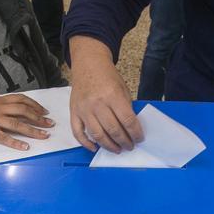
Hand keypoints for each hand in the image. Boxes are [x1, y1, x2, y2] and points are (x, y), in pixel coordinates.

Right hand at [0, 92, 53, 150]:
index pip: (21, 100)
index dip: (34, 105)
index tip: (44, 111)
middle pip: (24, 111)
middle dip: (39, 118)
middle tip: (50, 123)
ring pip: (18, 124)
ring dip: (33, 130)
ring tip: (44, 135)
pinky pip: (5, 138)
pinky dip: (16, 143)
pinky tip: (25, 147)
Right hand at [69, 36, 142, 152]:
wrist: (88, 64)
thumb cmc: (107, 76)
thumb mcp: (122, 88)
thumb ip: (126, 108)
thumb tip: (130, 128)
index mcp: (112, 95)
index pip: (127, 120)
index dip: (135, 133)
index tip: (139, 139)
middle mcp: (97, 103)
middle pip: (113, 130)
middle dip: (124, 142)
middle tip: (130, 146)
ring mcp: (84, 109)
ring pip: (97, 135)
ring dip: (109, 146)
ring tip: (117, 149)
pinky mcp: (74, 112)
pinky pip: (78, 133)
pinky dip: (86, 143)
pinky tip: (95, 148)